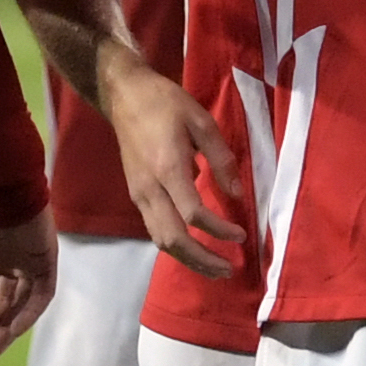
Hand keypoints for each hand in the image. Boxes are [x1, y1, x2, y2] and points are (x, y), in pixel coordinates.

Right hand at [105, 63, 252, 278]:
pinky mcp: (135, 194)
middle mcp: (150, 188)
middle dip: (202, 259)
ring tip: (213, 268)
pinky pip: (154, 230)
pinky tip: (193, 249)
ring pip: (160, 240)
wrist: (124, 96)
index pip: (193, 213)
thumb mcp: (201, 121)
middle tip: (229, 269)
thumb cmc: (165, 103)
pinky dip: (175, 246)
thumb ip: (221, 159)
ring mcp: (139, 194)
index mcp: (167, 167)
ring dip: (188, 259)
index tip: (241, 235)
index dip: (219, 230)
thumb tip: (237, 194)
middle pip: (173, 239)